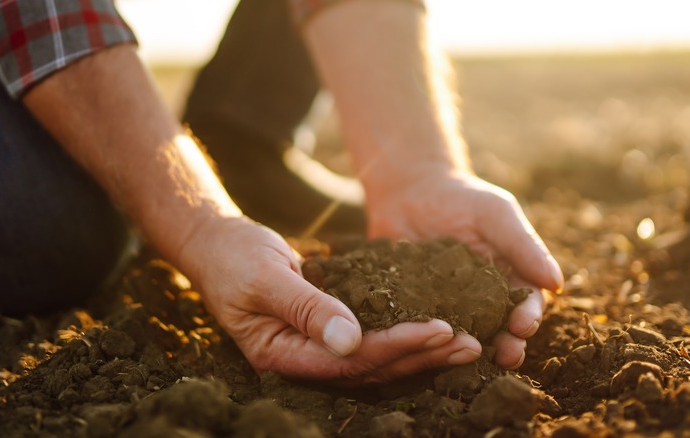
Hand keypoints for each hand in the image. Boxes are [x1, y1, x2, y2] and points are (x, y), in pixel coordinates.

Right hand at [177, 215, 480, 383]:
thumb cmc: (235, 257)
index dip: (396, 347)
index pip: (350, 362)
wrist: (218, 245)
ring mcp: (316, 351)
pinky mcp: (328, 334)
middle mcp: (302, 362)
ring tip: (467, 345)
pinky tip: (438, 332)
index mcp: (281, 356)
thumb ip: (306, 309)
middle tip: (471, 345)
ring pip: (377, 361)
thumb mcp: (266, 276)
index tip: (439, 329)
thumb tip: (350, 342)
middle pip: (371, 370)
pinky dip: (405, 338)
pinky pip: (372, 343)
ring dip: (422, 354)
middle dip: (422, 357)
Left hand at [365, 170, 563, 368]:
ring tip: (469, 355)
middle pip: (499, 330)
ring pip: (463, 335)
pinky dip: (426, 336)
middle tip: (506, 357)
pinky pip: (422, 326)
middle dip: (507, 345)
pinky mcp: (415, 308)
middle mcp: (481, 301)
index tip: (523, 326)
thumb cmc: (462, 198)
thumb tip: (556, 283)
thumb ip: (524, 245)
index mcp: (509, 279)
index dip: (528, 318)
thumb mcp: (496, 213)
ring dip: (469, 349)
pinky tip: (425, 343)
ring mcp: (448, 308)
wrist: (410, 190)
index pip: (526, 305)